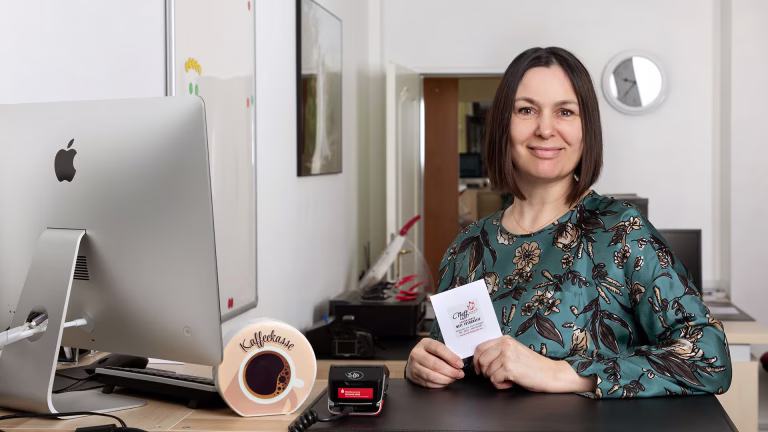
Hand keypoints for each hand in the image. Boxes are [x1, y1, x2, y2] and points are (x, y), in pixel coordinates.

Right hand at [406, 338, 464, 387]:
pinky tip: (445, 382)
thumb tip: (459, 363)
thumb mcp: (436, 347)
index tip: (460, 364)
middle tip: (460, 374)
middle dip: (451, 371)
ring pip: (432, 376)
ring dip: (446, 379)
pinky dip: (439, 384)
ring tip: (453, 378)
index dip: (451, 358)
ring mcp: (414, 366)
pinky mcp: (414, 377)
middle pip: (436, 364)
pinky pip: (429, 383)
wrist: (414, 359)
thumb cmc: (429, 353)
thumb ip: (446, 352)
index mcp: (424, 343)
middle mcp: (417, 354)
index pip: (439, 349)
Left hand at [473, 336, 594, 392]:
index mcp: (505, 339)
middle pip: (481, 360)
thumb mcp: (514, 352)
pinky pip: (494, 380)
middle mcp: (505, 345)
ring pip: (487, 372)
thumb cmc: (533, 366)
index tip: (478, 369)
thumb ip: (499, 351)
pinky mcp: (509, 368)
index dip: (476, 361)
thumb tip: (480, 360)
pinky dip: (501, 385)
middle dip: (485, 372)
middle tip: (497, 376)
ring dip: (496, 379)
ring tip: (509, 378)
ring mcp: (506, 356)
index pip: (480, 347)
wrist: (551, 374)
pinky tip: (512, 382)